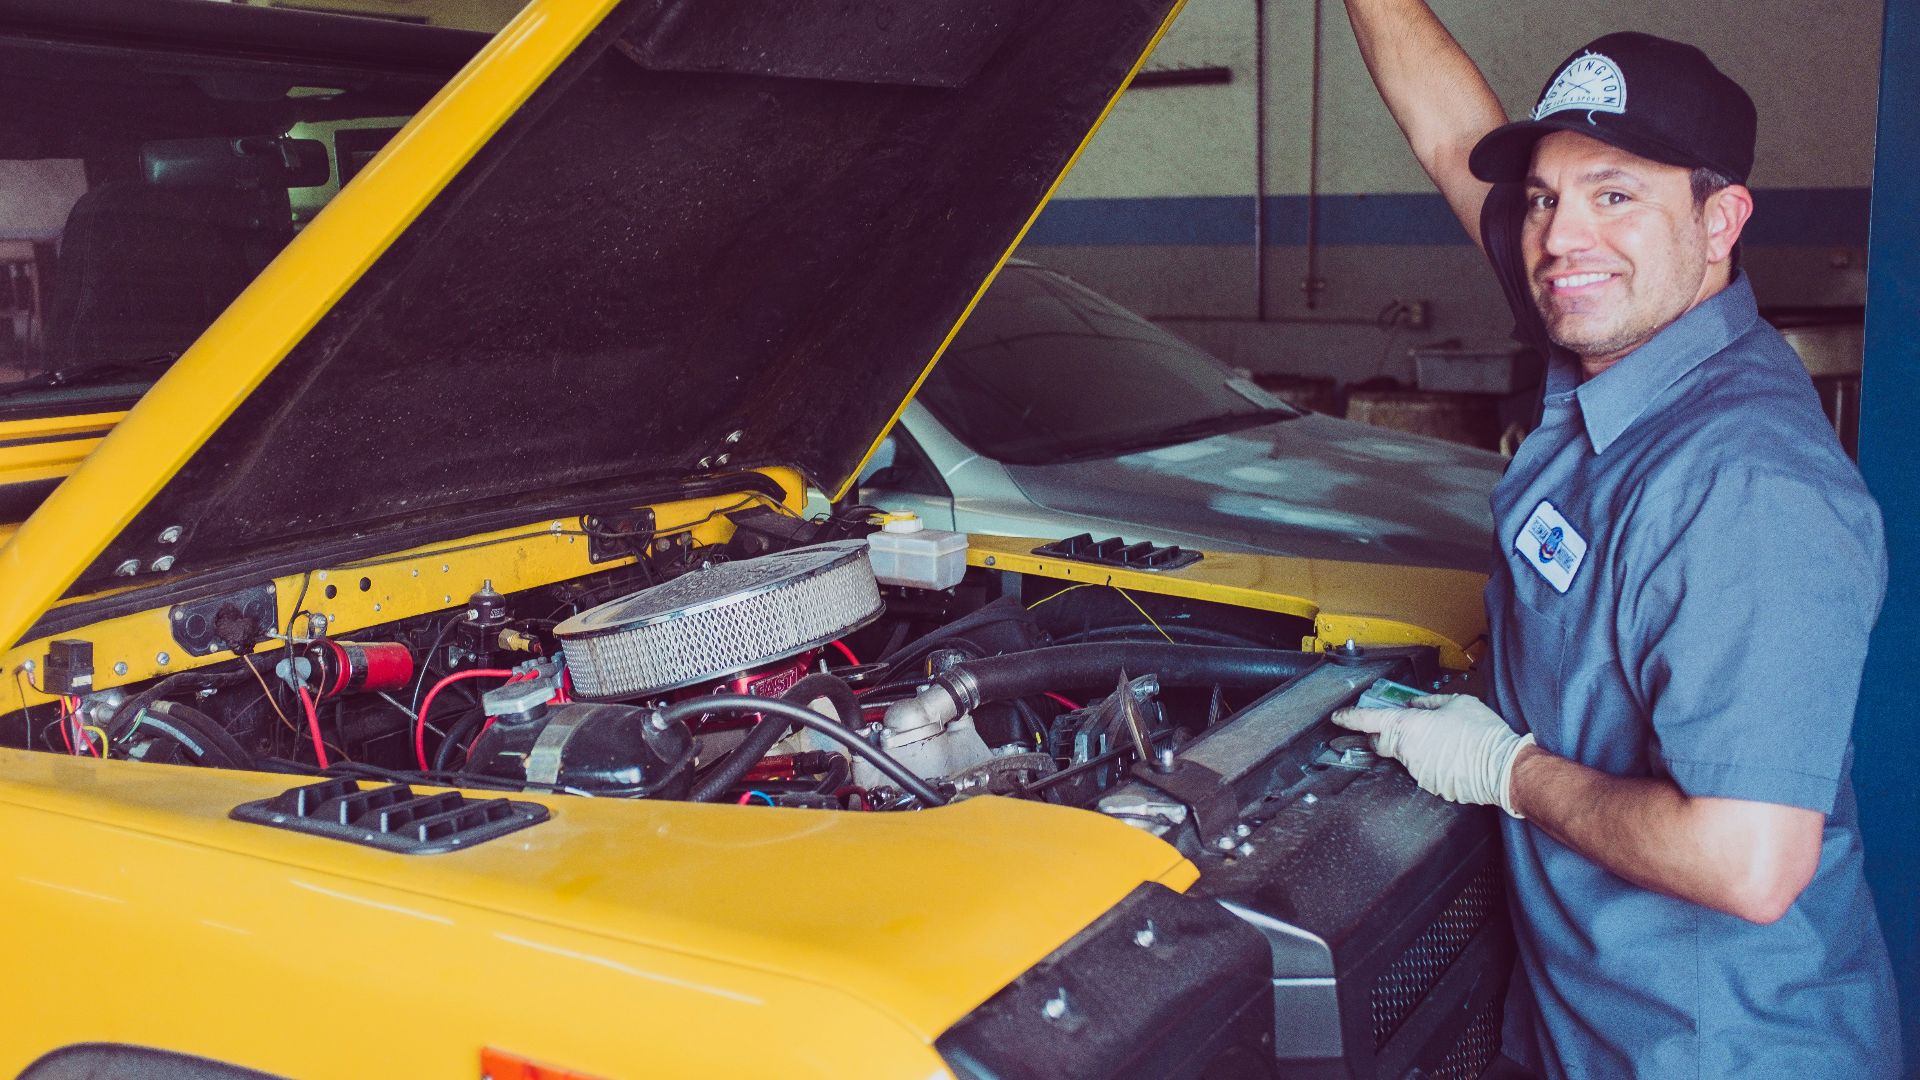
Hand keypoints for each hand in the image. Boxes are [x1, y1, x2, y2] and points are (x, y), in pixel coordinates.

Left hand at [1331, 694, 1534, 817]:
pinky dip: (1431, 762)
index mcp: (1408, 726)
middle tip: (1394, 727)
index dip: (1350, 718)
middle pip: (1380, 743)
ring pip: (1405, 757)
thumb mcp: (1457, 703)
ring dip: (1414, 749)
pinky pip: (1423, 771)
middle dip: (1381, 735)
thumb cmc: (1482, 732)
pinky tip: (1450, 756)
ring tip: (1443, 741)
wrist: (1503, 766)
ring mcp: (1417, 771)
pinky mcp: (1430, 785)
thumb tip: (1415, 705)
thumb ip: (1429, 702)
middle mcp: (1407, 750)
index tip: (1338, 718)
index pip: (1368, 721)